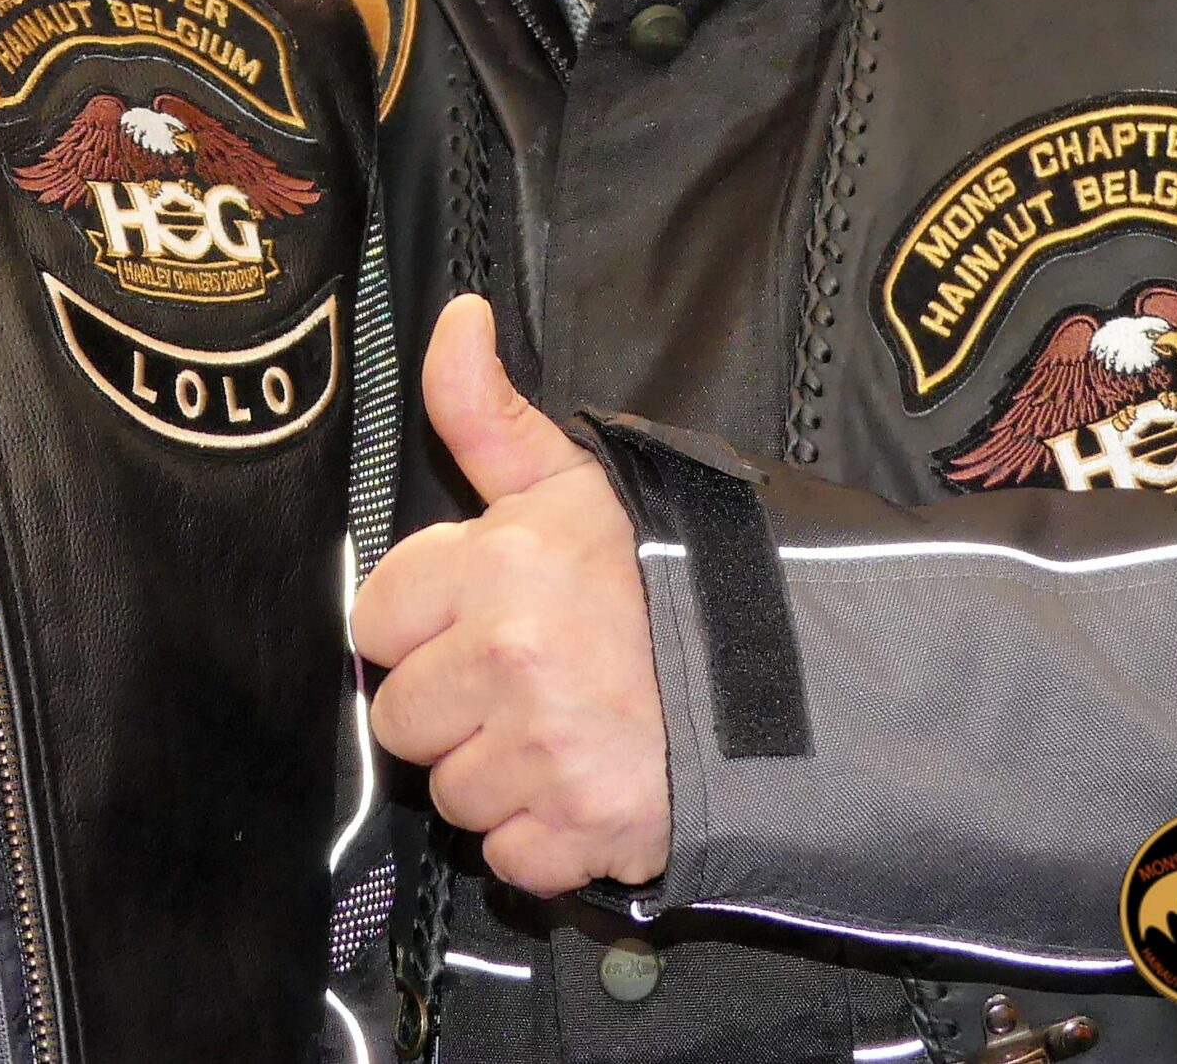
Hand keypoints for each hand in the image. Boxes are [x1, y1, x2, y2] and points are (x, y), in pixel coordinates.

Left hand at [351, 294, 670, 895]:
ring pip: (450, 791)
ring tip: (563, 732)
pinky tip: (585, 790)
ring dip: (496, 774)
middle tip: (522, 682)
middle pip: (400, 716)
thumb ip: (486, 411)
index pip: (376, 619)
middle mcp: (510, 658)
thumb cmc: (676, 576)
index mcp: (496, 566)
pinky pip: (509, 857)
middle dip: (450, 705)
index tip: (475, 620)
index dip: (422, 624)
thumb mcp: (574, 479)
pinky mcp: (585, 833)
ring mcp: (546, 751)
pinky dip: (543, 841)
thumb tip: (455, 319)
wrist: (800, 680)